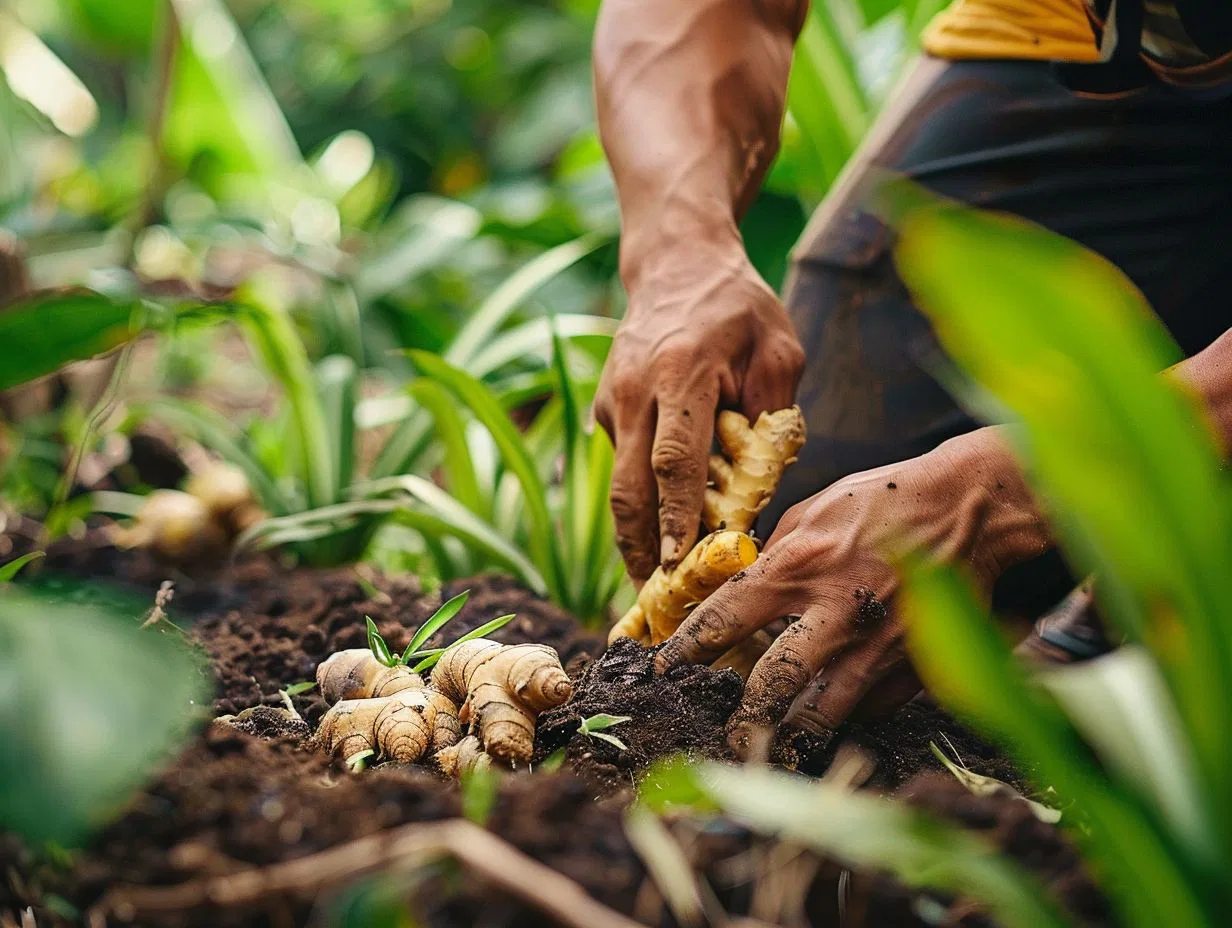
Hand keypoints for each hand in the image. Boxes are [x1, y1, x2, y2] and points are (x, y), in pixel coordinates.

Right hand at [595, 240, 803, 582]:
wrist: (676, 262)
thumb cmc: (738, 308)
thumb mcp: (778, 351)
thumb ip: (773, 419)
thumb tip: (759, 494)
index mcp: (681, 372)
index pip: (675, 459)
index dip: (678, 518)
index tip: (679, 569)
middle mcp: (634, 391)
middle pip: (628, 489)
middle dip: (641, 552)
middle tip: (658, 606)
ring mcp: (612, 401)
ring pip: (618, 488)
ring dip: (636, 541)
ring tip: (655, 592)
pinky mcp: (605, 409)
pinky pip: (624, 467)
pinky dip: (642, 506)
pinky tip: (664, 536)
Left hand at [655, 426, 1050, 757]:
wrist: (972, 510)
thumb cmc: (888, 502)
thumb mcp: (815, 511)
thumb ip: (776, 554)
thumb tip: (742, 585)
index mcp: (797, 568)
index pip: (721, 621)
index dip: (685, 652)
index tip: (663, 671)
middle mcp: (831, 615)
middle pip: (768, 687)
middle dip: (738, 720)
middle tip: (722, 739)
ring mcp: (875, 649)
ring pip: (820, 716)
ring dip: (790, 736)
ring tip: (770, 751)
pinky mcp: (913, 669)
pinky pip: (867, 709)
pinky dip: (846, 715)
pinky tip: (831, 718)